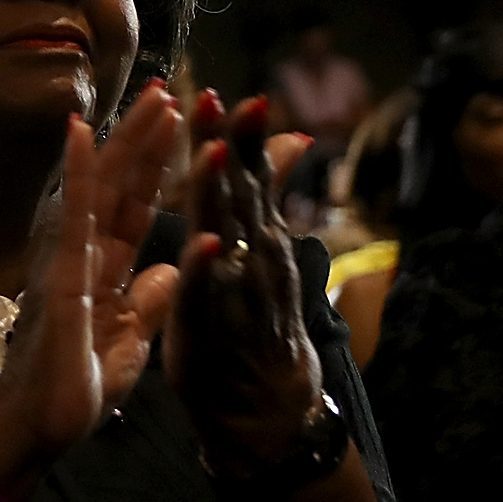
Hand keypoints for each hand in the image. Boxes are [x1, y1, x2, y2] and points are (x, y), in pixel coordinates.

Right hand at [0, 84, 181, 486]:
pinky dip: (78, 174)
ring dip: (126, 141)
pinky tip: (83, 134)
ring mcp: (69, 261)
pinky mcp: (60, 276)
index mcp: (104, 273)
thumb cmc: (71, 394)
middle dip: (144, 139)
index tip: (177, 126)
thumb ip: (148, 306)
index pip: (135, 211)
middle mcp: (84, 257)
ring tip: (153, 95)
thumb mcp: (129, 347)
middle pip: (120, 187)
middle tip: (167, 86)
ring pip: (102, 189)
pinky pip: (73, 218)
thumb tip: (174, 270)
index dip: (156, 169)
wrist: (36, 431)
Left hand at [168, 91, 325, 475]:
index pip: (240, 178)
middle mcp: (253, 259)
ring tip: (218, 151)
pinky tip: (210, 242)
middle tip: (228, 101)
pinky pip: (212, 297)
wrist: (264, 409)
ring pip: (233, 236)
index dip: (233, 135)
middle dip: (234, 147)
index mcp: (249, 237)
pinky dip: (212, 270)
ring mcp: (241, 295)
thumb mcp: (255, 256)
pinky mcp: (217, 332)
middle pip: (241, 194)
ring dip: (225, 194)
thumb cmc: (252, 323)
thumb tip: (291, 141)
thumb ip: (262, 202)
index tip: (222, 92)